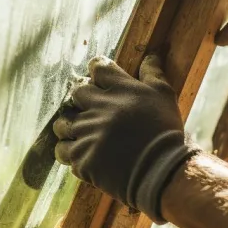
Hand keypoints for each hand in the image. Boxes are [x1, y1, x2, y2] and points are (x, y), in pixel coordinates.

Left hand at [53, 55, 195, 221]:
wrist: (162, 171)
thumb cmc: (165, 132)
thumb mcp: (165, 96)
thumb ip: (153, 74)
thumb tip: (150, 56)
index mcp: (120, 88)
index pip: (97, 67)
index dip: (97, 72)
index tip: (99, 81)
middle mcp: (99, 106)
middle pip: (76, 93)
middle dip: (81, 100)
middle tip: (92, 111)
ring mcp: (87, 132)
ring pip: (62, 124)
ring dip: (69, 127)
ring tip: (81, 135)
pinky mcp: (82, 156)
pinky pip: (63, 151)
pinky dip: (70, 153)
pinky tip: (82, 155)